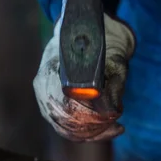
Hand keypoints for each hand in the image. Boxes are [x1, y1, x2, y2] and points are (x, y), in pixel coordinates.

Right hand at [33, 11, 134, 141]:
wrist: (84, 27)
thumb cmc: (100, 40)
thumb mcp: (114, 58)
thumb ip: (114, 84)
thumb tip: (113, 112)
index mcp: (55, 68)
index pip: (67, 105)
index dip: (92, 117)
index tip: (114, 117)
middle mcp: (43, 84)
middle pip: (65, 121)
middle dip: (95, 128)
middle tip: (117, 125)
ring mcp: (43, 96)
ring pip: (64, 128)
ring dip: (92, 133)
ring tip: (115, 127)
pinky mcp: (49, 104)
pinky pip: (64, 126)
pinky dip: (86, 132)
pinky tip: (107, 128)